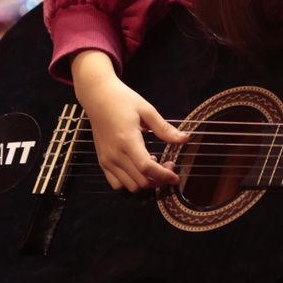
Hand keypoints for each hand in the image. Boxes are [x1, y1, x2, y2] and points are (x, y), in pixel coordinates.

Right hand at [70, 50, 188, 191]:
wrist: (97, 96)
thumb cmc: (122, 100)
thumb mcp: (147, 110)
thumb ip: (164, 128)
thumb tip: (185, 139)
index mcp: (127, 141)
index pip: (147, 168)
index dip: (164, 176)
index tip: (176, 176)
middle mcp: (115, 154)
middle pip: (141, 181)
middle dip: (159, 179)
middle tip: (169, 165)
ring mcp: (107, 160)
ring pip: (130, 186)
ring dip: (146, 182)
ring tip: (155, 165)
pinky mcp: (102, 161)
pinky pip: (117, 183)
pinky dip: (131, 182)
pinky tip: (138, 168)